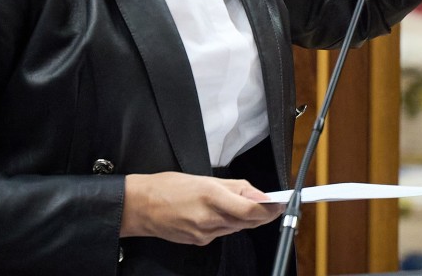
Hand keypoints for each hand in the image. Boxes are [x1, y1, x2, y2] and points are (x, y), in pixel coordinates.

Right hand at [121, 171, 284, 245]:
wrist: (140, 207)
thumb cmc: (168, 187)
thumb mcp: (204, 178)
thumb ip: (235, 187)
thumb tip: (259, 194)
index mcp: (211, 196)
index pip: (250, 209)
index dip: (269, 209)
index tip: (281, 204)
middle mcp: (209, 218)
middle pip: (247, 221)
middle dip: (261, 214)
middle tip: (271, 204)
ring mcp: (204, 233)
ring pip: (236, 228)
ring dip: (244, 218)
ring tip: (241, 204)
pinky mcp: (199, 242)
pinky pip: (221, 233)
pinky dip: (226, 224)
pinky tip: (219, 214)